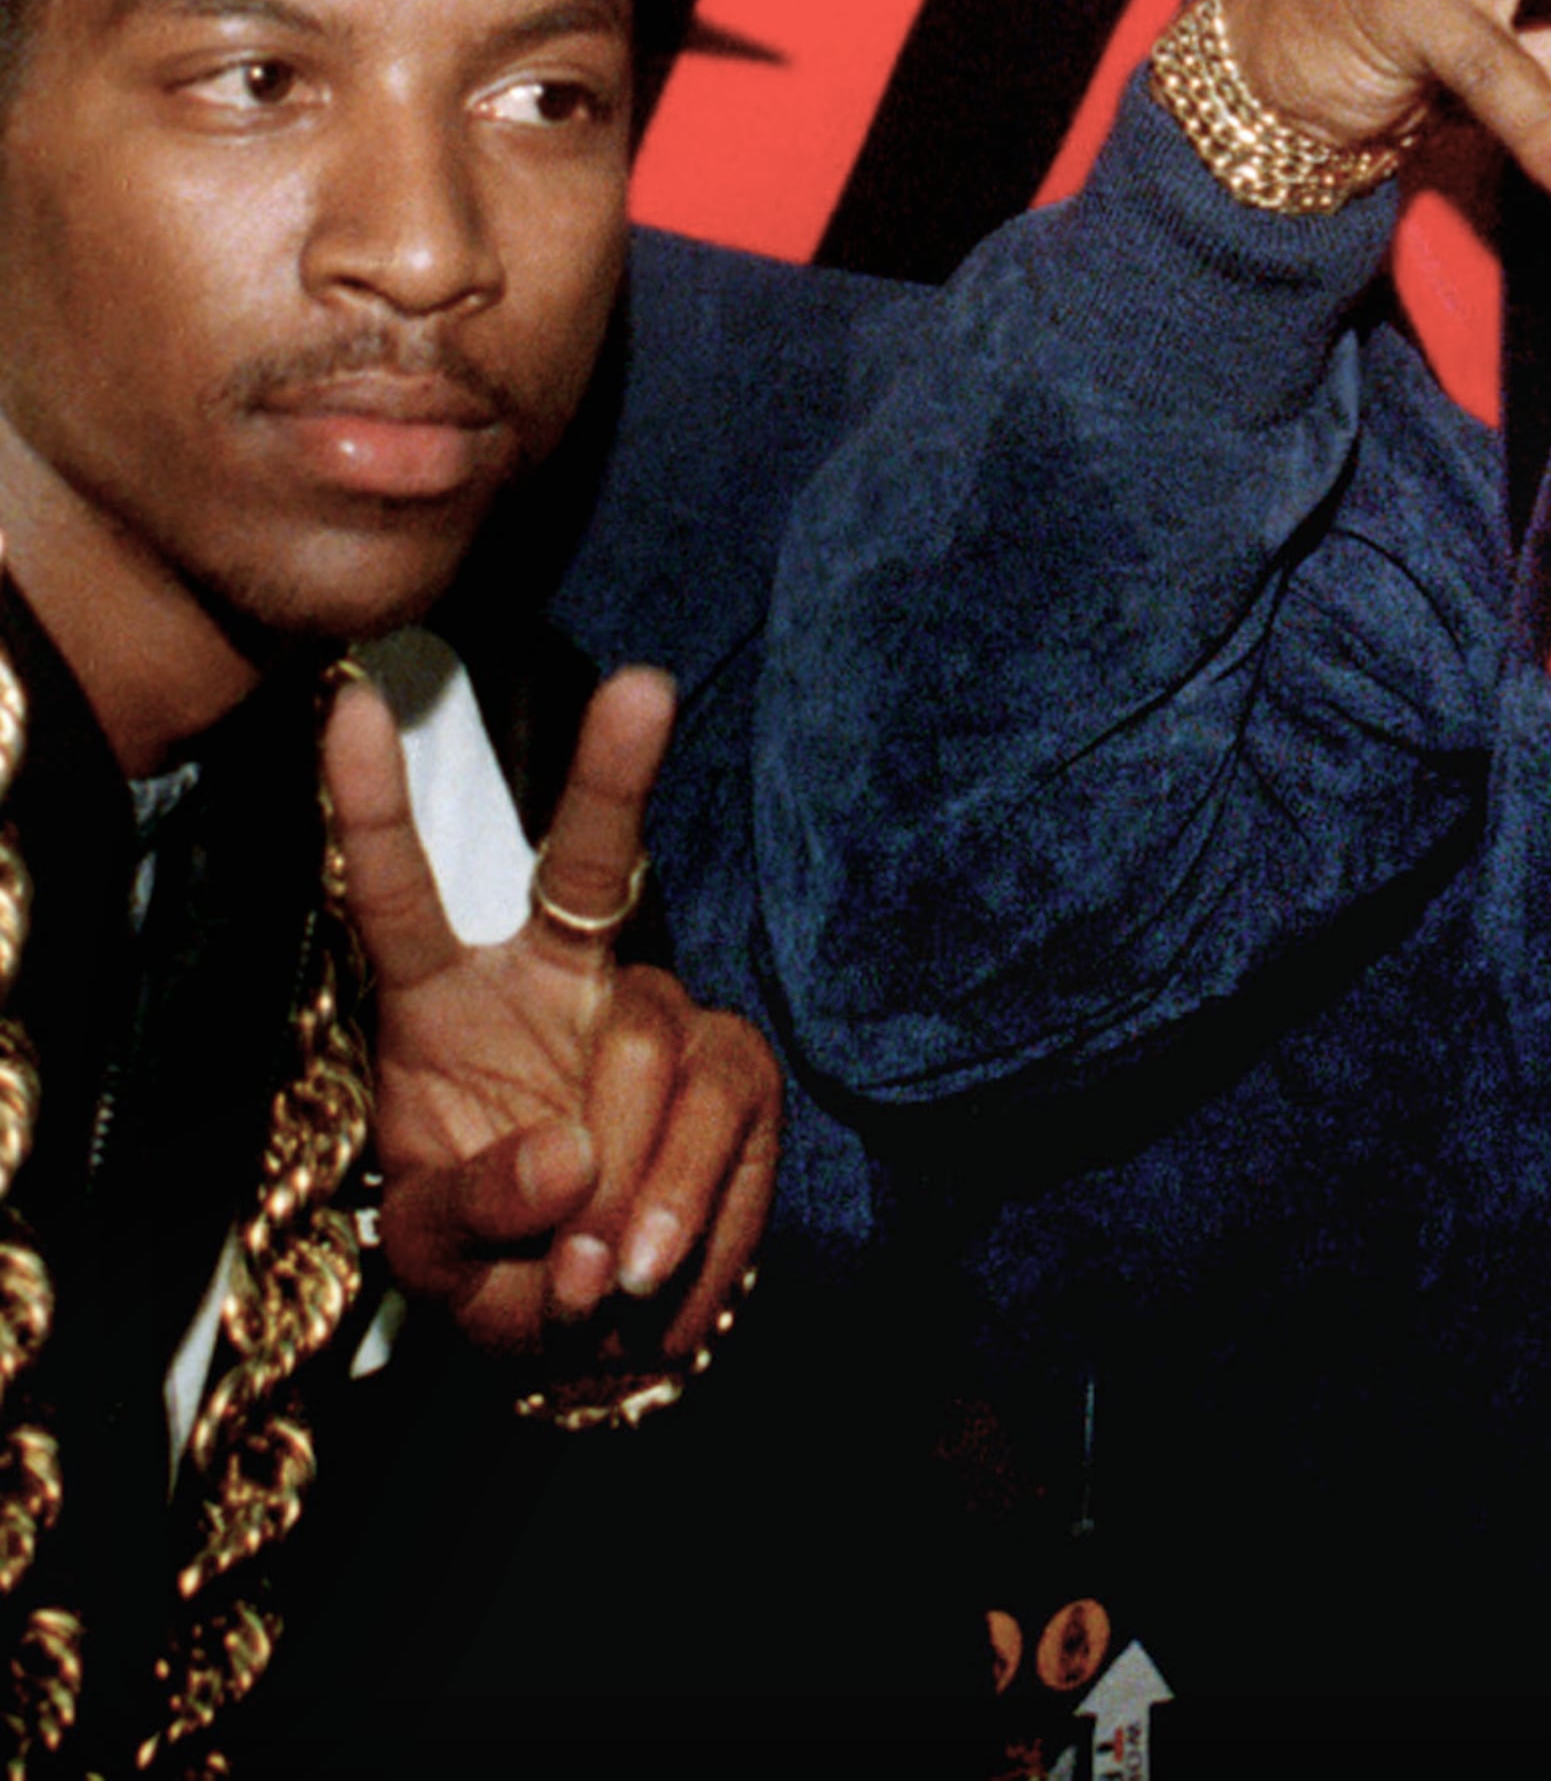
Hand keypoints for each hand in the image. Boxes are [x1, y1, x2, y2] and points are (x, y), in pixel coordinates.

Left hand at [324, 664, 778, 1360]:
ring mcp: (652, 1016)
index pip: (398, 900)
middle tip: (639, 686)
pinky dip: (695, 1206)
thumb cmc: (490, 1265)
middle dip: (612, 773)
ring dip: (631, 1182)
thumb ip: (475, 1205)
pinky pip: (727, 1111)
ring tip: (593, 1288)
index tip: (348, 703)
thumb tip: (570, 1155)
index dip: (369, 809)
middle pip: (584, 869)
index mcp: (444, 1008)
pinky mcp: (734, 1067)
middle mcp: (553, 980)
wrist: (598, 1332)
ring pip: (655, 1045)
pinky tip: (654, 1275)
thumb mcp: (436, 1253)